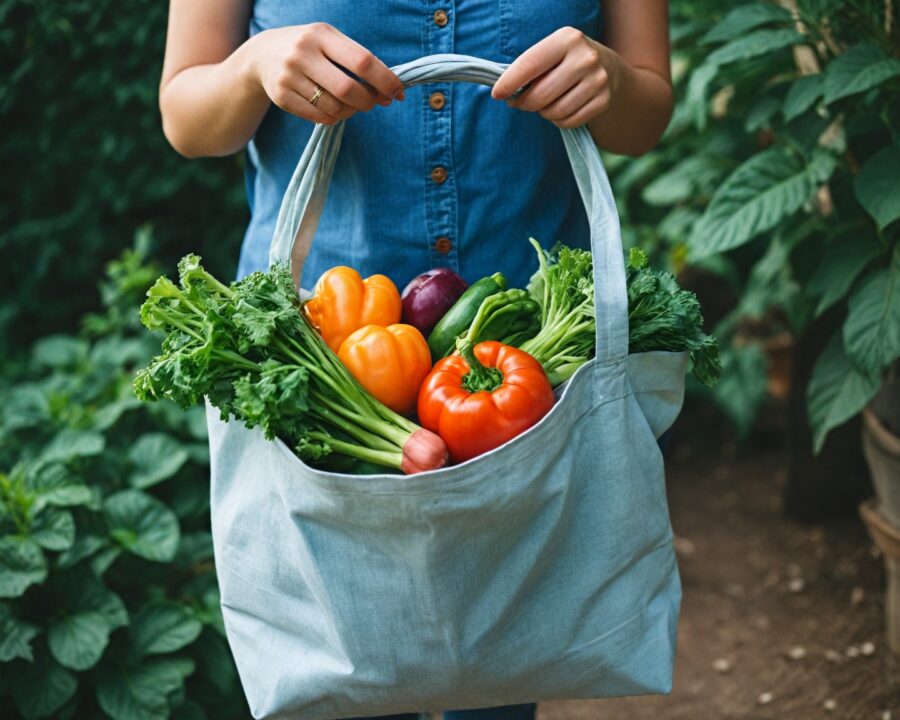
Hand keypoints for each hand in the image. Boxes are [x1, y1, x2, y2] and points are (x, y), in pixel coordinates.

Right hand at [248, 23, 404, 124]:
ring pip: (334, 107)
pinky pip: (319, 117)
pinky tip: (335, 110)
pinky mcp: (281, 97)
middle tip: (375, 103)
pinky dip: (334, 118)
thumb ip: (357, 58)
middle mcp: (303, 53)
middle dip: (369, 101)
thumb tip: (390, 87)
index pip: (362, 61)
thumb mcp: (329, 40)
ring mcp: (289, 76)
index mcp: (321, 35)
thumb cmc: (309, 48)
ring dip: (352, 112)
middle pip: (348, 90)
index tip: (398, 93)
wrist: (262, 55)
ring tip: (353, 106)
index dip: (385, 80)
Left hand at [491, 27, 618, 128]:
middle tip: (521, 103)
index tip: (497, 94)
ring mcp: (597, 80)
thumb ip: (529, 68)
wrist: (608, 68)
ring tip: (544, 105)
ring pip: (555, 112)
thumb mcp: (551, 53)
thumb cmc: (566, 61)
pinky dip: (558, 120)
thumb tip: (503, 92)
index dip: (509, 82)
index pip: (530, 64)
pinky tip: (559, 110)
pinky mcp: (603, 100)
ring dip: (543, 113)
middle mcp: (585, 58)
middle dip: (525, 103)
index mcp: (567, 39)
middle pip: (541, 95)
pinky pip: (568, 121)